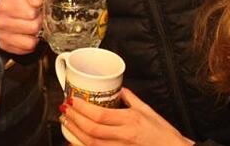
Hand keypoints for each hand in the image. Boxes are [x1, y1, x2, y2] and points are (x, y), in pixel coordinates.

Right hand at [0, 0, 42, 53]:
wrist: (7, 5)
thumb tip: (37, 2)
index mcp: (4, 5)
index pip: (31, 13)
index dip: (39, 9)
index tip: (36, 7)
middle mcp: (0, 21)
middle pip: (32, 27)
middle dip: (39, 22)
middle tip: (37, 17)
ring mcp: (1, 35)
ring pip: (30, 42)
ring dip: (35, 34)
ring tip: (32, 25)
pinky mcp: (5, 45)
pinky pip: (26, 50)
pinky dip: (31, 43)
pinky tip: (28, 34)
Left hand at [60, 89, 192, 145]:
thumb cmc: (164, 134)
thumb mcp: (147, 111)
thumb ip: (130, 99)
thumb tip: (117, 89)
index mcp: (131, 121)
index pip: (100, 115)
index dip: (82, 108)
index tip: (72, 100)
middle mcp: (125, 137)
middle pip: (92, 130)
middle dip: (74, 119)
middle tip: (65, 110)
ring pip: (91, 144)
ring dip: (74, 133)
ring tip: (66, 122)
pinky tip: (74, 140)